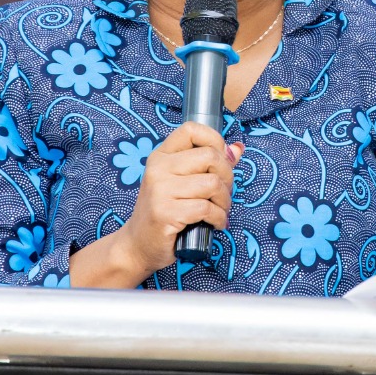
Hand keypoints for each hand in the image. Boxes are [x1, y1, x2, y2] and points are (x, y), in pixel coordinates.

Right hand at [123, 122, 244, 278]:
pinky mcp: (166, 213)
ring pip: (212, 183)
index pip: (191, 129)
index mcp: (162, 156)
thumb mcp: (181, 183)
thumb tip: (237, 149)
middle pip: (210, 156)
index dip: (215, 140)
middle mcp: (159, 168)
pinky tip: (215, 223)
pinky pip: (207, 208)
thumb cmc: (164, 212)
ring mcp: (160, 190)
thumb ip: (208, 164)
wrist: (138, 245)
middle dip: (227, 177)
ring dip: (225, 201)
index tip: (222, 160)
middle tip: (223, 193)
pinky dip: (219, 218)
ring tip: (220, 211)